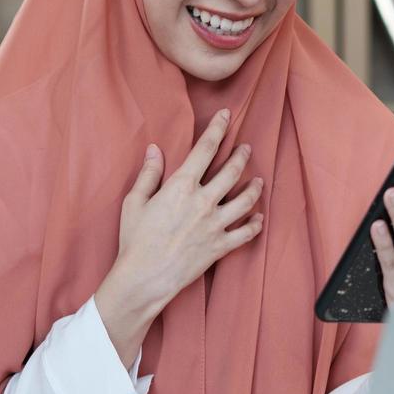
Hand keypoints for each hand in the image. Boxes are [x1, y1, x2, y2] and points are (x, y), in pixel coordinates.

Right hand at [96, 108, 262, 366]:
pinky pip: (246, 233)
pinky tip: (259, 218)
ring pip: (246, 200)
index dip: (217, 129)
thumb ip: (149, 174)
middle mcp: (203, 201)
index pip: (205, 149)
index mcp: (181, 186)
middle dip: (242, 156)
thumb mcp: (134, 202)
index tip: (225, 116)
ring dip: (255, 188)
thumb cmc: (135, 240)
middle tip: (246, 148)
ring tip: (258, 180)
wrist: (145, 278)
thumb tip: (155, 149)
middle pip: (232, 171)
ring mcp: (215, 224)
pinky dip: (255, 225)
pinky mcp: (220, 246)